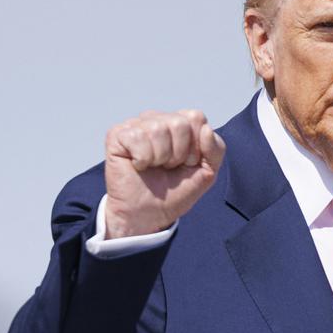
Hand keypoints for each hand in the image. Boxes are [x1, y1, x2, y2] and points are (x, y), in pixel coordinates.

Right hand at [103, 110, 225, 237]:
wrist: (147, 215)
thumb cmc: (174, 193)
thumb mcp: (206, 172)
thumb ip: (216, 149)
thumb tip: (206, 129)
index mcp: (178, 123)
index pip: (195, 117)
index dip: (195, 146)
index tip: (186, 163)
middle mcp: (156, 119)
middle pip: (179, 123)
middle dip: (179, 154)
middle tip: (168, 167)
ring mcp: (136, 125)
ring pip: (158, 128)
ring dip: (160, 158)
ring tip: (154, 167)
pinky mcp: (117, 135)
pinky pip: (137, 137)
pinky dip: (142, 159)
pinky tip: (138, 166)